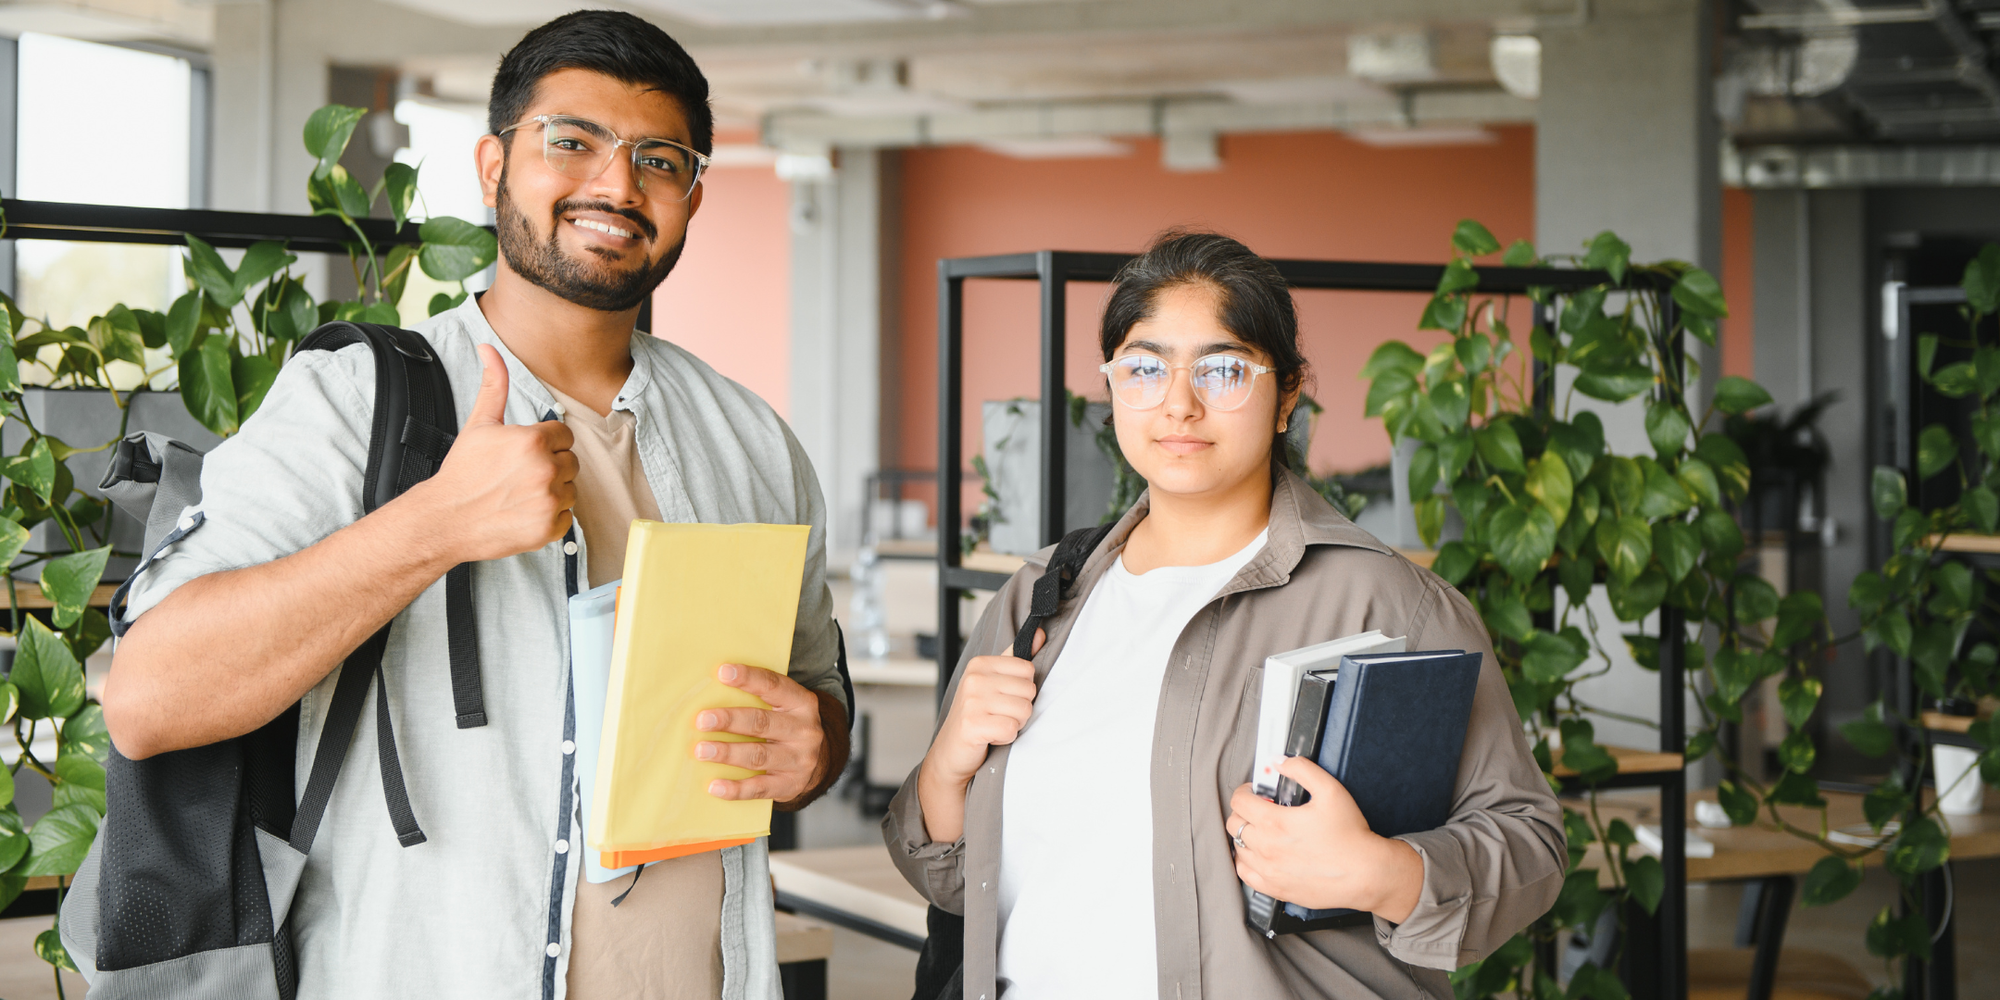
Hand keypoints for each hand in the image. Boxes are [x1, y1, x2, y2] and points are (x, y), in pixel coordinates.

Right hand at [414, 344, 577, 562]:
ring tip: (520, 493)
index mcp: (533, 441)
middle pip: (571, 461)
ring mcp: (549, 501)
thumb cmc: (462, 472)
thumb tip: (489, 348)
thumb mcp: (479, 424)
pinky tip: (524, 511)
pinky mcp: (549, 527)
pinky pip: (567, 517)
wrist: (446, 519)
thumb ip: (494, 385)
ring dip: (552, 491)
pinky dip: (550, 516)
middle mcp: (546, 470)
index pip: (564, 435)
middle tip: (519, 474)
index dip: (545, 442)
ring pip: (571, 489)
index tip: (524, 453)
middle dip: (550, 465)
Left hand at [696, 664, 829, 804]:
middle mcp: (803, 730)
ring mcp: (798, 760)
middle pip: (762, 723)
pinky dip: (735, 789)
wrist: (819, 761)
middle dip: (729, 720)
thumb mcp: (784, 706)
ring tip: (702, 750)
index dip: (748, 678)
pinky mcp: (789, 785)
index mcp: (801, 703)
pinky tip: (714, 786)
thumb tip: (710, 690)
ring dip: (727, 752)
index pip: (773, 685)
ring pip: (758, 755)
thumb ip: (759, 698)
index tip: (722, 672)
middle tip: (702, 720)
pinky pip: (759, 788)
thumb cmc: (787, 726)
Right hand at [925, 631, 1042, 787]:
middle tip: (998, 715)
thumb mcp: (993, 682)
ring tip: (994, 725)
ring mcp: (972, 701)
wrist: (951, 751)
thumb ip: (1015, 659)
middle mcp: (974, 678)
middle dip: (1019, 709)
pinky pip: (1011, 729)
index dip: (1022, 690)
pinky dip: (1005, 738)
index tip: (1002, 698)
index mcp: (980, 663)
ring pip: (1023, 711)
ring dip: (1013, 724)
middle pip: (1029, 691)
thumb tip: (1040, 634)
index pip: (1028, 670)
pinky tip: (990, 736)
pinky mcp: (973, 724)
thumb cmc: (975, 715)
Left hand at [1226, 756, 1423, 922]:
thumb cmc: (1350, 836)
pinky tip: (1260, 854)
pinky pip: (1245, 873)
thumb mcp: (1331, 790)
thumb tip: (1280, 762)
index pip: (1239, 802)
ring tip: (1263, 831)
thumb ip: (1302, 770)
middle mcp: (1267, 848)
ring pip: (1237, 848)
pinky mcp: (1275, 889)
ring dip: (1245, 835)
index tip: (1255, 792)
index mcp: (1276, 823)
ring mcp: (1269, 871)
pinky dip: (1247, 861)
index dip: (1245, 791)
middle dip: (1244, 811)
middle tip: (1260, 809)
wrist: (1365, 873)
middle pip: (1234, 824)